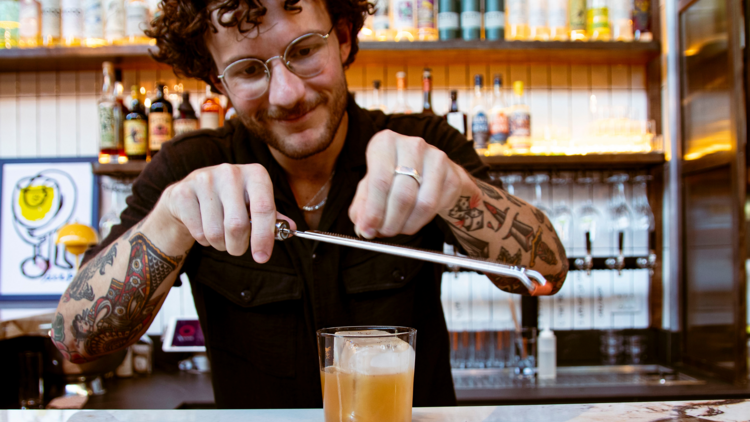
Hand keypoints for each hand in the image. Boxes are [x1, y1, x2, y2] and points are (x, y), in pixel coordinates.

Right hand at [157, 163, 295, 261]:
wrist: (189, 195)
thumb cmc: (230, 202)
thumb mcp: (254, 205)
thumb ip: (273, 218)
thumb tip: (293, 230)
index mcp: (255, 174)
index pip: (264, 208)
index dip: (264, 237)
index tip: (262, 257)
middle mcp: (230, 172)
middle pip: (238, 225)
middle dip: (239, 246)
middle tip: (237, 248)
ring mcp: (204, 179)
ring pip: (216, 232)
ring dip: (221, 244)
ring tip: (220, 235)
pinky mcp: (183, 192)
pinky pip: (198, 232)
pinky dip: (204, 240)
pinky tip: (204, 226)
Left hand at [349, 130, 469, 237]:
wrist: (431, 173)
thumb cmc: (395, 177)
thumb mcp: (371, 186)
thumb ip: (363, 206)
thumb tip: (363, 227)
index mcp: (385, 142)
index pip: (379, 180)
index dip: (373, 211)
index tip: (367, 230)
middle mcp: (412, 145)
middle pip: (402, 194)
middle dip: (390, 221)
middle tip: (383, 233)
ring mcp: (436, 158)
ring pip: (422, 204)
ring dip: (407, 224)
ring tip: (397, 228)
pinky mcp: (452, 175)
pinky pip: (436, 207)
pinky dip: (421, 221)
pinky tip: (413, 219)